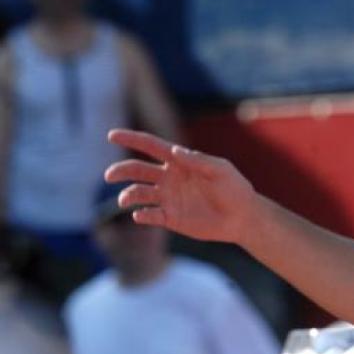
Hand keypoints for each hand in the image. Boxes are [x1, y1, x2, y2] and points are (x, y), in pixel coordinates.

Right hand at [104, 129, 258, 243]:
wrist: (243, 217)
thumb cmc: (235, 189)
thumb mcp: (221, 170)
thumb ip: (198, 160)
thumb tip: (174, 150)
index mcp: (180, 162)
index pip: (151, 147)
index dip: (132, 139)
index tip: (112, 135)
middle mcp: (169, 178)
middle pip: (137, 170)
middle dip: (121, 170)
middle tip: (110, 175)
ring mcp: (168, 198)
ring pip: (138, 193)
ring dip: (128, 195)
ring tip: (126, 199)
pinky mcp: (171, 218)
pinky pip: (150, 215)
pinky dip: (142, 215)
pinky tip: (141, 215)